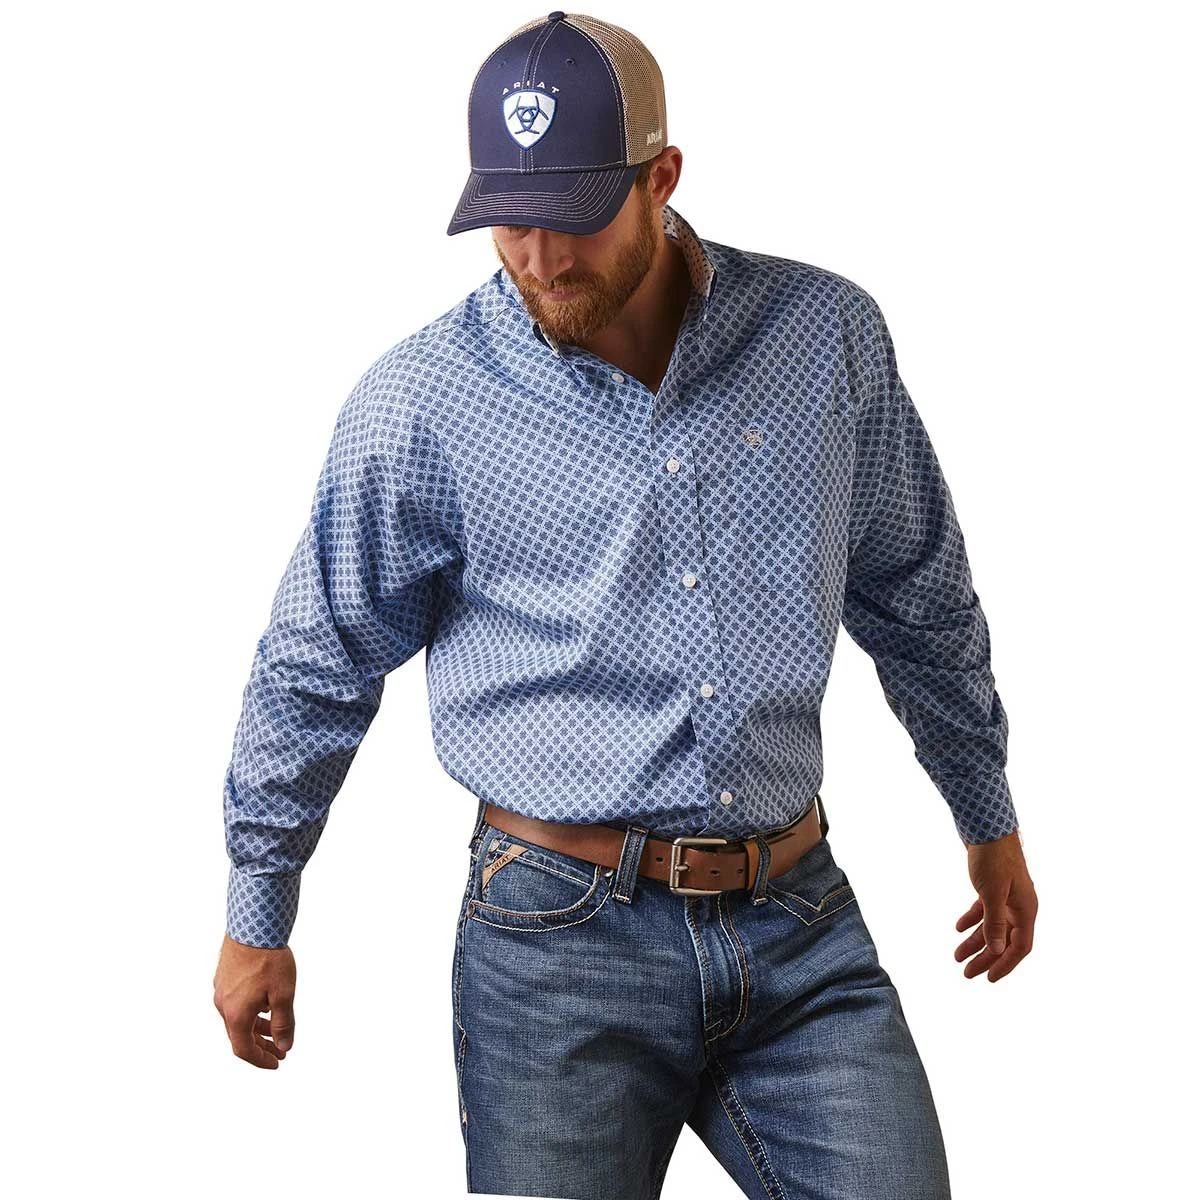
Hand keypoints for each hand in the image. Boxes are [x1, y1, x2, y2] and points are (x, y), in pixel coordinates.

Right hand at [213, 932, 296, 1067]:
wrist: (253, 924)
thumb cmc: (268, 959)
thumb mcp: (283, 994)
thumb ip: (283, 1023)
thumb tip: (283, 1046)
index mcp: (235, 1014)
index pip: (244, 1050)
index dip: (260, 1060)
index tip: (276, 1063)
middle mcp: (223, 1005)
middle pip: (240, 1035)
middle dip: (261, 1045)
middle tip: (279, 1051)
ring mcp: (221, 990)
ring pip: (238, 1018)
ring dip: (256, 1028)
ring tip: (275, 1030)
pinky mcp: (224, 977)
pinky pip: (236, 1003)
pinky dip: (251, 1012)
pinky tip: (265, 1005)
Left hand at [954, 829, 1037, 982]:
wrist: (986, 825)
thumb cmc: (993, 857)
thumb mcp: (992, 892)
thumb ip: (995, 921)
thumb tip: (998, 950)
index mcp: (1026, 909)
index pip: (1020, 947)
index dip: (1005, 965)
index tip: (988, 978)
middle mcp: (1019, 905)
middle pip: (1004, 940)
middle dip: (986, 958)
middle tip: (966, 973)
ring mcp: (1007, 895)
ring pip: (992, 926)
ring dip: (976, 942)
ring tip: (957, 957)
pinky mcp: (993, 886)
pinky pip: (985, 911)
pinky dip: (972, 920)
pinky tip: (957, 929)